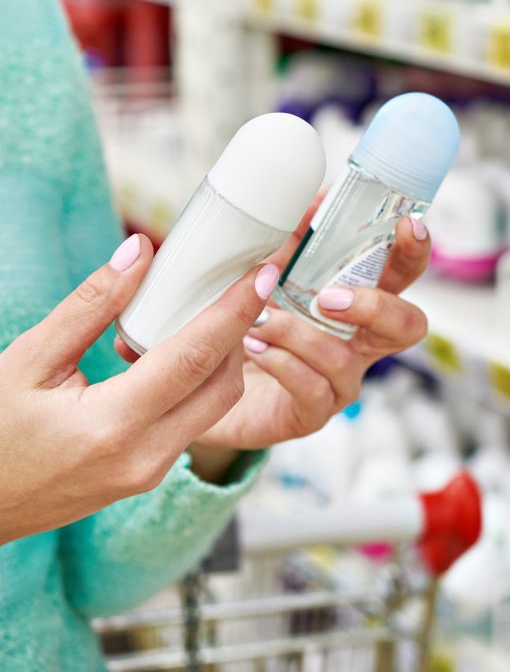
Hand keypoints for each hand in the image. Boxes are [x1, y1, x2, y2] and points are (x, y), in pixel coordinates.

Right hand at [0, 234, 275, 544]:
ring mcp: (151, 472)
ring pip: (216, 405)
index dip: (236, 310)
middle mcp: (145, 456)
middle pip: (223, 384)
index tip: (264, 273)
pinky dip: (204, 381)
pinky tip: (187, 349)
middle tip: (245, 285)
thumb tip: (140, 251)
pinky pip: (196, 421)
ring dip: (227, 357)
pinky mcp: (150, 475)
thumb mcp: (29, 360)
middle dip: (242, 330)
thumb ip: (90, 305)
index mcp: (112, 426)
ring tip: (216, 310)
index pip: (196, 357)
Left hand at [187, 214, 429, 472]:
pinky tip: (255, 347)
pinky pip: (313, 390)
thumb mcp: (271, 274)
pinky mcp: (311, 412)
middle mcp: (360, 343)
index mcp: (358, 303)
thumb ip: (296, 239)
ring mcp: (340, 381)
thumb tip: (318, 196)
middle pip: (407, 326)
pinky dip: (283, 363)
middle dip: (376, 307)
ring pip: (346, 361)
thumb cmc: (251, 321)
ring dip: (301, 334)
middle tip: (329, 296)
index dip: (414, 253)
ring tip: (260, 319)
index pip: (402, 276)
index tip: (406, 225)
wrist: (210, 383)